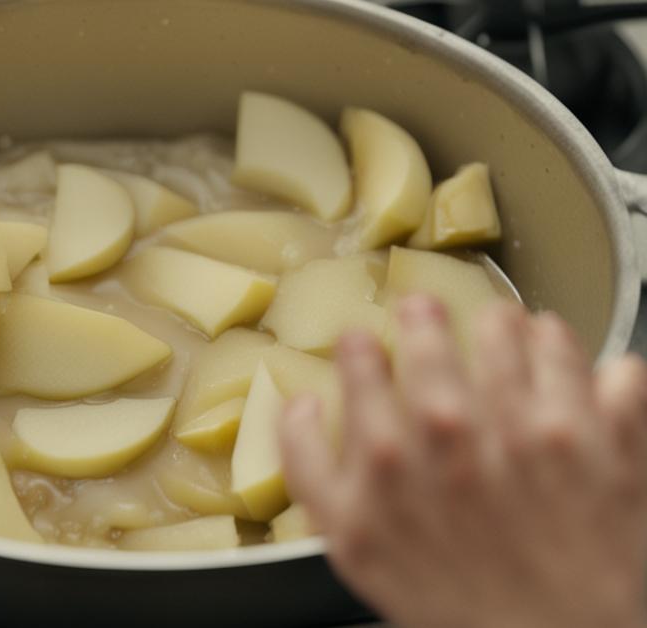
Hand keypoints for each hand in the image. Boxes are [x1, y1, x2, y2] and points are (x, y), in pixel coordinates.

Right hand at [280, 296, 646, 627]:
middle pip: (437, 327)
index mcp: (390, 451)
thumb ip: (307, 465)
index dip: (360, 346)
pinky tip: (590, 378)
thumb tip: (302, 405)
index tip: (364, 345)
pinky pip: (618, 372)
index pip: (363, 357)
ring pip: (527, 330)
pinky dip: (606, 369)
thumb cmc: (449, 602)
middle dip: (426, 316)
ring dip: (517, 328)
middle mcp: (462, 428)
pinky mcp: (609, 445)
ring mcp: (539, 430)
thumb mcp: (347, 544)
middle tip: (427, 315)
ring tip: (513, 335)